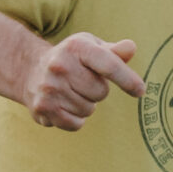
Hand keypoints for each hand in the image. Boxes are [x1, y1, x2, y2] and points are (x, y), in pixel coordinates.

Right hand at [22, 33, 145, 129]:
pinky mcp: (42, 108)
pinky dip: (75, 119)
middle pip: (101, 92)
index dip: (128, 79)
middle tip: (83, 82)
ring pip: (89, 109)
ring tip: (71, 91)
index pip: (109, 65)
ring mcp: (49, 88)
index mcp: (77, 47)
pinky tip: (64, 104)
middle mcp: (60, 65)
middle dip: (98, 91)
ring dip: (86, 105)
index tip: (141, 91)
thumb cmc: (73, 58)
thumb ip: (115, 52)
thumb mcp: (92, 47)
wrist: (31, 70)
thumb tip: (131, 48)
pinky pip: (76, 124)